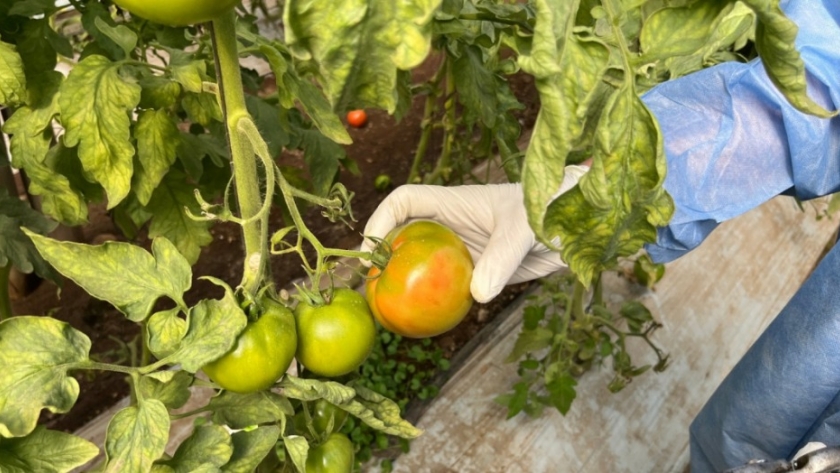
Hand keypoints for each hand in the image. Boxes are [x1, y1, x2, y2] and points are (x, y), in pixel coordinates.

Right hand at [360, 165, 588, 302]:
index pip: (405, 202)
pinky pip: (449, 289)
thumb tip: (476, 295)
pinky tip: (431, 325)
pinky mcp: (481, 273)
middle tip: (370, 290)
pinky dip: (436, 304)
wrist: (581, 226)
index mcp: (454, 203)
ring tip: (389, 312)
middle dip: (382, 258)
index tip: (370, 249)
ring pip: (423, 267)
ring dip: (405, 285)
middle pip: (405, 237)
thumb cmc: (553, 208)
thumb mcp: (526, 229)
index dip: (381, 219)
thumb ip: (501, 258)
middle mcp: (453, 226)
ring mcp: (465, 251)